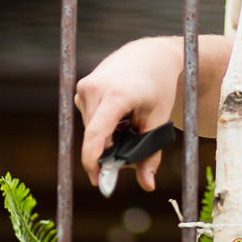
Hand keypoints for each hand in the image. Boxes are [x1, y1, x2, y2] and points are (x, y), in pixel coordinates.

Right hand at [74, 37, 179, 191]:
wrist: (150, 55)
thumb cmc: (158, 87)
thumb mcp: (159, 120)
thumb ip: (151, 154)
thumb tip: (147, 185)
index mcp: (117, 95)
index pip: (96, 134)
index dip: (92, 161)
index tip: (98, 180)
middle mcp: (96, 88)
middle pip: (95, 136)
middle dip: (108, 150)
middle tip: (130, 148)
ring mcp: (86, 86)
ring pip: (90, 128)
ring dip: (106, 135)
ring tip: (128, 123)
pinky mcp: (82, 87)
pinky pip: (88, 117)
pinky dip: (102, 123)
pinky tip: (119, 114)